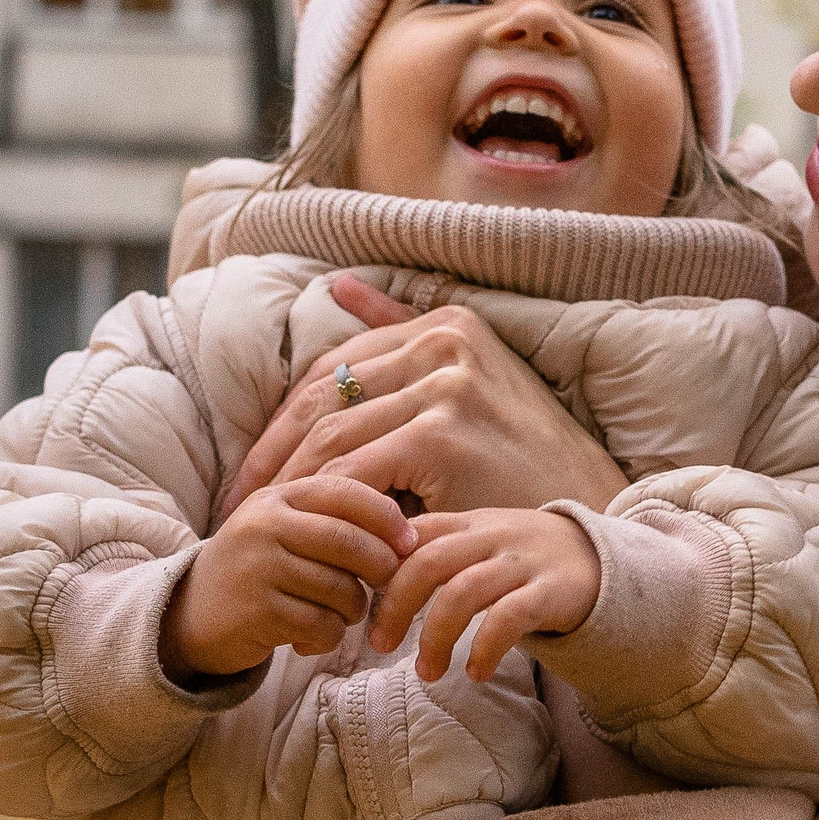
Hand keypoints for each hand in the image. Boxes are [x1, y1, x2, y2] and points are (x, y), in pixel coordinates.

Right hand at [164, 477, 415, 683]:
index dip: (388, 518)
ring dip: (352, 610)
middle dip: (380, 568)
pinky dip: (328, 637)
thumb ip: (337, 522)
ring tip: (333, 614)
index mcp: (278, 497)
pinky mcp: (257, 612)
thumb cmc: (261, 570)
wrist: (189, 615)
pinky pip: (323, 625)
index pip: (348, 493)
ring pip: (342, 589)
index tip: (409, 543)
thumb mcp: (288, 529)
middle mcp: (264, 525)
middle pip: (351, 543)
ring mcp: (257, 568)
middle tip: (381, 585)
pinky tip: (308, 638)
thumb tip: (409, 538)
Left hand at [222, 275, 629, 522]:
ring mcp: (446, 387)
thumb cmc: (523, 464)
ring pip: (331, 436)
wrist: (578, 525)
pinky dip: (327, 506)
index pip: (336, 366)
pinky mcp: (443, 436)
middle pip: (325, 397)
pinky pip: (355, 471)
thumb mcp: (473, 383)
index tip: (257, 468)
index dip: (284, 421)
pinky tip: (314, 534)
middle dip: (273, 454)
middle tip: (240, 503)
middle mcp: (447, 343)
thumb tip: (337, 285)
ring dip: (289, 485)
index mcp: (448, 324)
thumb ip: (404, 331)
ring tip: (267, 523)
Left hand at [368, 507, 601, 683]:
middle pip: (428, 562)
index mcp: (470, 523)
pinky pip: (510, 618)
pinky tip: (475, 672)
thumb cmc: (527, 561)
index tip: (362, 605)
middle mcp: (493, 536)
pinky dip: (485, 648)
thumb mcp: (483, 543)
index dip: (379, 567)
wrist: (604, 561)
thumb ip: (438, 551)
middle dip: (396, 607)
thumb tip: (371, 581)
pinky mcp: (553, 591)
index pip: (412, 534)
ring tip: (427, 673)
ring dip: (435, 638)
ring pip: (464, 593)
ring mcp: (524, 562)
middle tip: (379, 646)